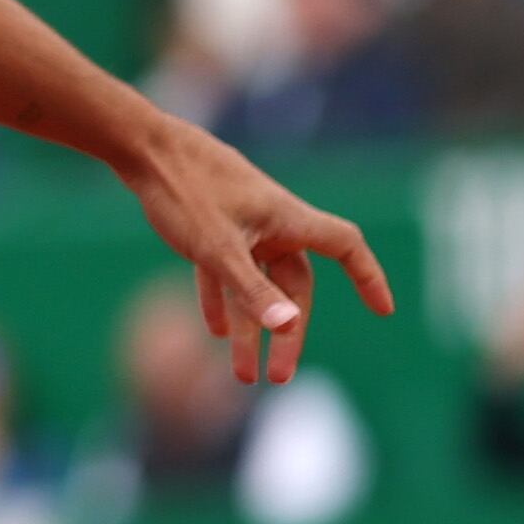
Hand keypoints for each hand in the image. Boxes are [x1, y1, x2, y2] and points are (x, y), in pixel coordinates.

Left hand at [116, 117, 394, 385]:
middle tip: (276, 377)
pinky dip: (223, 301)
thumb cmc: (183, 190)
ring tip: (242, 375)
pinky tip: (216, 332)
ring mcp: (242, 225)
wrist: (140, 146)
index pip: (346, 247)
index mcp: (287, 220)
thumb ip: (251, 290)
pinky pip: (225, 271)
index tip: (383, 310)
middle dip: (288, 332)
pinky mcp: (210, 226)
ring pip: (257, 284)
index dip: (368, 277)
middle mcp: (272, 223)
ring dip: (252, 328)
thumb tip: (289, 326)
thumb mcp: (217, 248)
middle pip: (294, 285)